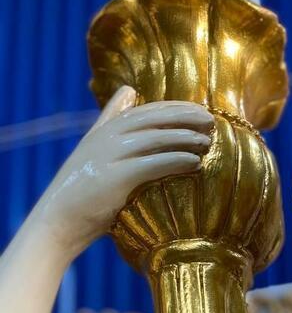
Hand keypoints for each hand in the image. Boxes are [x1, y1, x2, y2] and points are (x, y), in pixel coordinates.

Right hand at [31, 86, 213, 259]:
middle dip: (184, 116)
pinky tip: (195, 162)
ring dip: (185, 138)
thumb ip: (111, 120)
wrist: (59, 221)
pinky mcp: (115, 178)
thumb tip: (128, 91)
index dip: (175, 108)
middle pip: (153, 119)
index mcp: (105, 130)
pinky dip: (175, 160)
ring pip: (155, 138)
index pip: (146, 110)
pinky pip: (152, 164)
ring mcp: (110, 156)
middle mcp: (107, 138)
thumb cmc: (83, 191)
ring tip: (208, 141)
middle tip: (210, 120)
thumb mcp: (95, 147)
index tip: (200, 110)